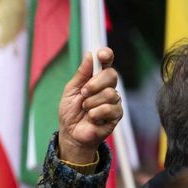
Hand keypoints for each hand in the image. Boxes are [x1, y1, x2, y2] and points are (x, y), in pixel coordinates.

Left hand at [57, 48, 122, 163]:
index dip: (106, 56)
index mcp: (97, 79)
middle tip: (83, 93)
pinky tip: (92, 118)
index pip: (106, 63)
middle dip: (94, 84)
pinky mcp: (116, 115)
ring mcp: (114, 101)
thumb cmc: (70, 112)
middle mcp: (108, 88)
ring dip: (91, 103)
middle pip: (111, 75)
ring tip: (85, 110)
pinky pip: (109, 109)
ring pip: (109, 93)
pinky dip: (95, 114)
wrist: (71, 133)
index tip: (102, 54)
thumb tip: (89, 55)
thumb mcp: (71, 91)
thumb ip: (81, 74)